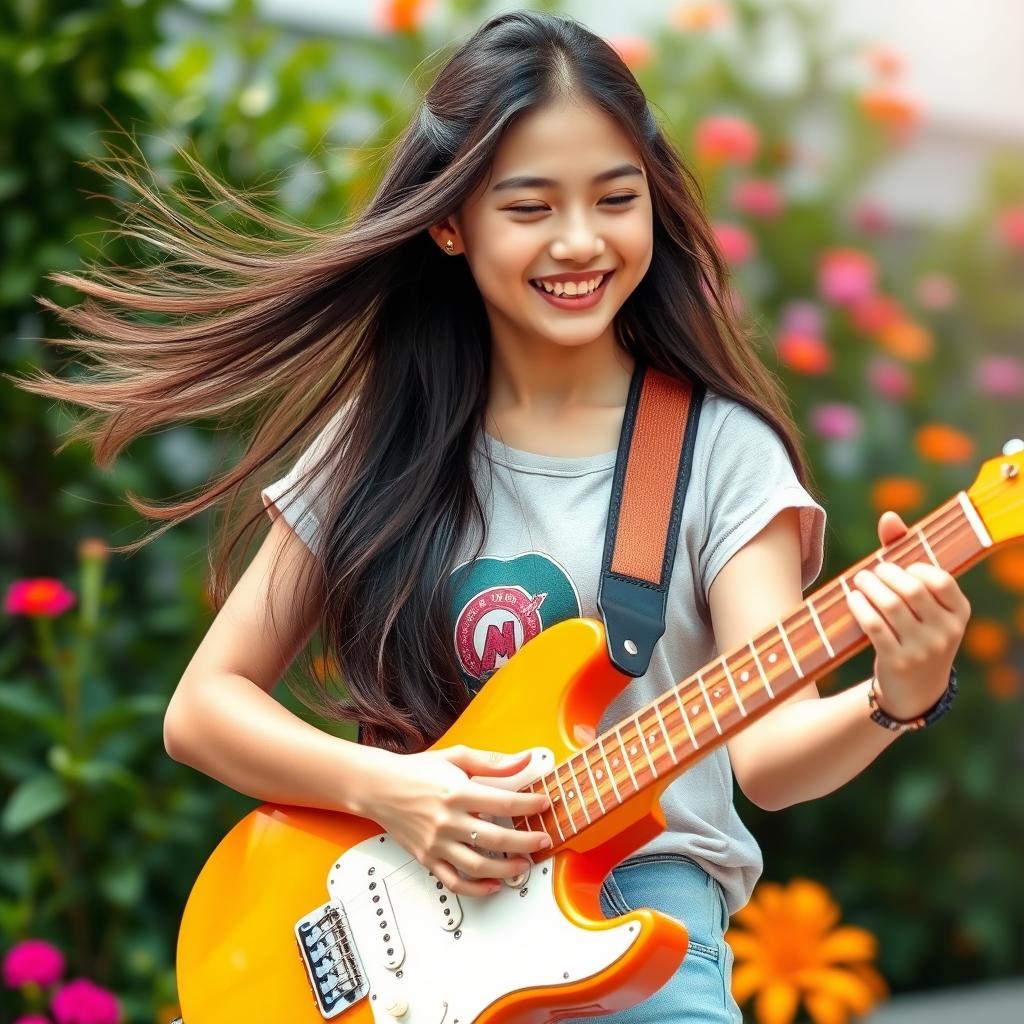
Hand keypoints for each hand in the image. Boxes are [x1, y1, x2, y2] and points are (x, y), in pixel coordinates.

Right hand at [355, 744, 551, 896]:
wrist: (380, 786)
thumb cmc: (417, 771)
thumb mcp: (457, 757)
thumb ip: (493, 762)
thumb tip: (524, 760)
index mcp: (457, 791)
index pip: (503, 800)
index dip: (529, 803)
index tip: (544, 803)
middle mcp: (447, 820)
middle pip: (496, 836)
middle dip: (526, 841)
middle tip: (543, 840)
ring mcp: (436, 842)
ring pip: (477, 865)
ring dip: (506, 869)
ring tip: (523, 865)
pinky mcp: (427, 858)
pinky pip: (453, 881)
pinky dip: (475, 889)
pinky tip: (491, 885)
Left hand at [846, 510, 970, 720]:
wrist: (916, 690)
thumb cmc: (916, 630)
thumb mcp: (923, 602)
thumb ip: (905, 554)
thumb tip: (888, 515)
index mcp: (960, 613)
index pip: (941, 579)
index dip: (915, 568)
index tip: (900, 568)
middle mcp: (946, 632)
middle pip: (910, 589)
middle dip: (884, 574)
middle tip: (870, 572)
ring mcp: (923, 649)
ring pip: (890, 606)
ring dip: (868, 587)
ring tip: (859, 581)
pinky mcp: (897, 661)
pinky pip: (874, 625)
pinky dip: (859, 606)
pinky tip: (852, 598)